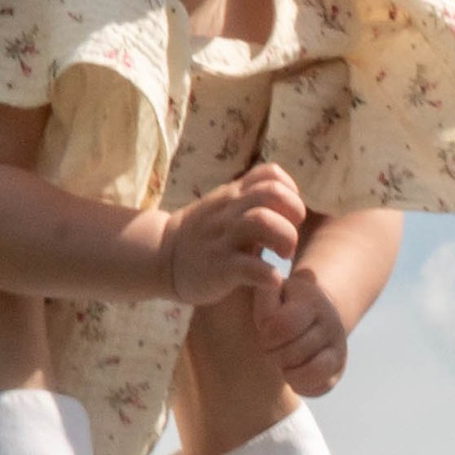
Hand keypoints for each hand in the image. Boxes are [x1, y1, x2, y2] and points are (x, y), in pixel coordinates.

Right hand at [164, 165, 304, 307]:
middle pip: (272, 194)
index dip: (290, 192)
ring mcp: (223, 239)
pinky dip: (269, 274)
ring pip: (262, 221)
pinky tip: (272, 280)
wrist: (160, 257)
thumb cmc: (202, 235)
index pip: (271, 174)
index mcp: (234, 195)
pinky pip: (250, 267)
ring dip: (285, 238)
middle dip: (294, 213)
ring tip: (283, 255)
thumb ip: (251, 199)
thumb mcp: (224, 206)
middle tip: (289, 237)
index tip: (288, 215)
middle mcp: (229, 212)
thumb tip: (288, 203)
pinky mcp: (219, 268)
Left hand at [250, 260, 349, 395]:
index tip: (264, 332)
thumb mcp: (273, 292)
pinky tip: (292, 373)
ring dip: (287, 372)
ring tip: (281, 362)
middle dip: (273, 354)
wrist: (314, 315)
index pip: (284, 326)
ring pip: (311, 372)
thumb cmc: (283, 304)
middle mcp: (332, 324)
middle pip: (293, 353)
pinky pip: (321, 388)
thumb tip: (268, 286)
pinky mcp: (339, 369)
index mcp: (313, 302)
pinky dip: (301, 385)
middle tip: (270, 348)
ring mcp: (339, 348)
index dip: (268, 335)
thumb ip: (264, 293)